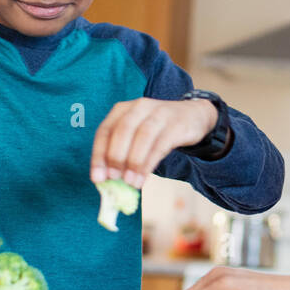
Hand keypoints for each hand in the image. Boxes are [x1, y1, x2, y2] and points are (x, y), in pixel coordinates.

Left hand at [89, 97, 217, 187]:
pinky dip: (149, 162)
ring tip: (130, 182)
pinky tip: (143, 177)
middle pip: (123, 130)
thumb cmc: (158, 130)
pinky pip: (160, 144)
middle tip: (113, 178)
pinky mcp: (176, 124)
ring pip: (142, 136)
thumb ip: (123, 153)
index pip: (105, 131)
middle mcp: (139, 107)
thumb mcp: (137, 135)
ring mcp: (159, 113)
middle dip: (115, 157)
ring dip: (133, 162)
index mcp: (123, 109)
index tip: (96, 178)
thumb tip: (109, 181)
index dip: (98, 155)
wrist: (193, 116)